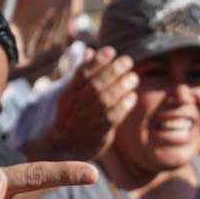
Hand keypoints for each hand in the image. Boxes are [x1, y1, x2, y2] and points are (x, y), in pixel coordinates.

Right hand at [30, 46, 137, 161]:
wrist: (66, 148)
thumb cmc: (72, 115)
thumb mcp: (71, 94)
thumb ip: (81, 74)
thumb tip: (90, 51)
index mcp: (68, 95)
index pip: (81, 74)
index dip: (97, 61)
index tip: (111, 50)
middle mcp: (74, 107)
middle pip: (95, 86)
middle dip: (113, 71)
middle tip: (128, 61)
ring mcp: (85, 121)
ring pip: (104, 101)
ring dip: (121, 87)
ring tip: (133, 77)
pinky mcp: (97, 134)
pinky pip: (112, 118)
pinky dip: (124, 106)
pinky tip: (132, 97)